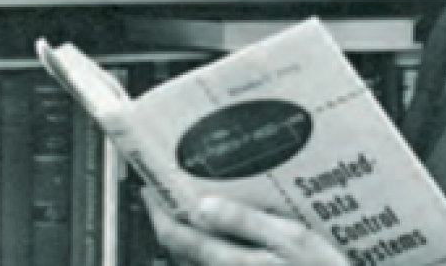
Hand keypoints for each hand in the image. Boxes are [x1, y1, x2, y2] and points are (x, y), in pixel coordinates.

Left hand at [142, 188, 348, 265]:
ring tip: (199, 203)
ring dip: (195, 234)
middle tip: (169, 190)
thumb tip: (203, 206)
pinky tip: (231, 234)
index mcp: (234, 262)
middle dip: (173, 219)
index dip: (159, 211)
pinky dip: (217, 248)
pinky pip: (223, 264)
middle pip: (183, 249)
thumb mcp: (294, 241)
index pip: (177, 237)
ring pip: (201, 259)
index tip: (151, 187)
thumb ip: (246, 223)